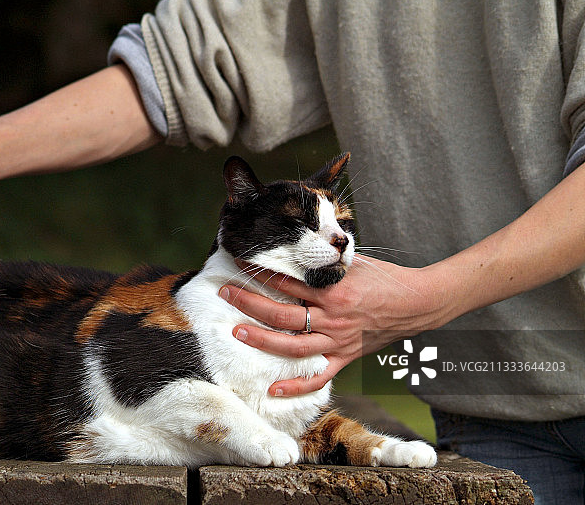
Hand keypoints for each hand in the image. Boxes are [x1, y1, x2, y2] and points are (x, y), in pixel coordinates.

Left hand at [219, 256, 448, 396]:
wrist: (417, 303)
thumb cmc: (384, 278)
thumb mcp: (353, 263)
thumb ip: (323, 263)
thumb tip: (294, 253)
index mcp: (333, 290)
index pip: (287, 281)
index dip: (260, 272)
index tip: (238, 263)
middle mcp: (332, 317)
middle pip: (281, 313)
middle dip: (248, 303)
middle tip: (225, 293)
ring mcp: (337, 341)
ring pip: (292, 345)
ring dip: (261, 340)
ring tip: (237, 331)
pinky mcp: (345, 358)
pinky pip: (318, 377)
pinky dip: (296, 386)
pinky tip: (273, 390)